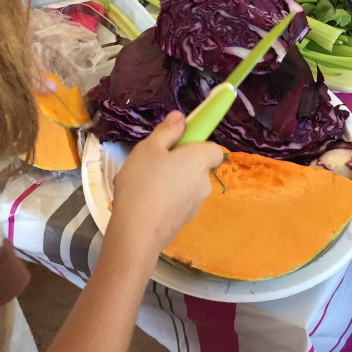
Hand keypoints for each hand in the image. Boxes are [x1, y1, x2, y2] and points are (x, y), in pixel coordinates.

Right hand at [111, 112, 223, 254]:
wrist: (137, 233)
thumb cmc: (143, 183)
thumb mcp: (149, 148)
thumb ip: (167, 131)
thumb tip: (181, 118)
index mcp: (200, 161)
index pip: (213, 149)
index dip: (197, 144)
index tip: (176, 145)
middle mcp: (204, 182)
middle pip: (196, 167)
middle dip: (177, 163)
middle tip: (151, 163)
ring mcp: (196, 205)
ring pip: (184, 185)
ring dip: (169, 182)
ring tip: (141, 184)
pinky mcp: (184, 221)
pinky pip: (176, 202)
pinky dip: (164, 199)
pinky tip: (142, 202)